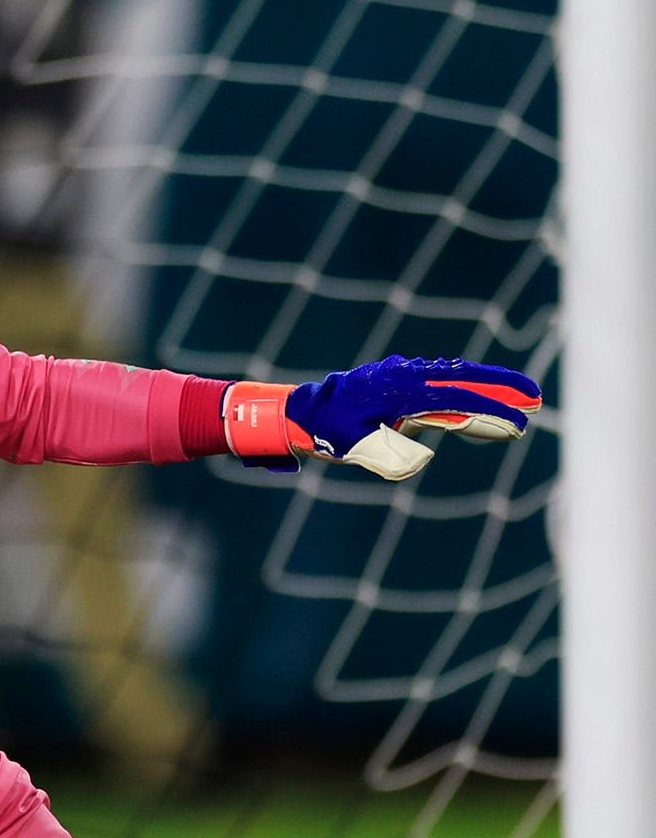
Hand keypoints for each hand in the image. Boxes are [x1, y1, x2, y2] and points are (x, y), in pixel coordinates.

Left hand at [224, 356, 541, 480]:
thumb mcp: (350, 446)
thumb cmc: (324, 430)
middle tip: (537, 397)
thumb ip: (384, 453)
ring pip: (455, 379)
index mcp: (400, 390)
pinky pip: (440, 386)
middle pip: (464, 377)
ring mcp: (403, 377)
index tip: (517, 422)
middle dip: (502, 386)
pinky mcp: (399, 384)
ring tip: (521, 402)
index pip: (456, 397)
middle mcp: (406, 377)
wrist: (299, 412)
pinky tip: (481, 406)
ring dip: (488, 388)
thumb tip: (419, 460)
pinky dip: (465, 391)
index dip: (489, 409)